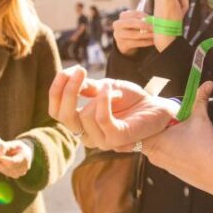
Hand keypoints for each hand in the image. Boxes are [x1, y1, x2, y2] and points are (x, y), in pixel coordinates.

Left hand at [0, 140, 32, 178]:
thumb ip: (4, 147)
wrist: (26, 153)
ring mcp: (20, 174)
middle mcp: (23, 168)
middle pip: (7, 169)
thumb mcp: (12, 143)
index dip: (3, 160)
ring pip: (4, 171)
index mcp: (25, 158)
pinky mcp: (15, 176)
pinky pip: (4, 172)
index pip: (12, 162)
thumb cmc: (18, 147)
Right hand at [48, 67, 175, 150]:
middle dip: (68, 91)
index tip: (64, 71)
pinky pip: (101, 118)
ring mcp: (102, 141)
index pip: (55, 111)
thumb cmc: (131, 100)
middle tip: (80, 71)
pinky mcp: (117, 139)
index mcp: (81, 124)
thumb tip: (66, 74)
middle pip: (63, 116)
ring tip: (116, 91)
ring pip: (84, 115)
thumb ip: (86, 86)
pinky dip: (105, 100)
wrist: (157, 109)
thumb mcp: (104, 88)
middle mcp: (88, 136)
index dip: (55, 91)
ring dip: (100, 95)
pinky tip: (115, 93)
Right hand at [112, 10, 153, 55]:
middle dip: (145, 25)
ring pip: (134, 34)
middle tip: (155, 27)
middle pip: (132, 22)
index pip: (134, 13)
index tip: (154, 19)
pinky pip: (136, 43)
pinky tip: (153, 42)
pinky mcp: (122, 44)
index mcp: (123, 16)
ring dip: (147, 35)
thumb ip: (144, 20)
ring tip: (155, 35)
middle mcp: (118, 24)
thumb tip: (156, 20)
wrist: (125, 42)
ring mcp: (119, 35)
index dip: (145, 16)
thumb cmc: (135, 28)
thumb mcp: (137, 22)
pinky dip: (146, 42)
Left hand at [142, 82, 212, 199]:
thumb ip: (200, 99)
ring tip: (179, 130)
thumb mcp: (201, 119)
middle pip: (145, 137)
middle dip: (155, 127)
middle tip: (167, 119)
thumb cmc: (206, 150)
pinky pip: (164, 156)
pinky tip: (186, 144)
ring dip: (163, 138)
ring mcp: (162, 164)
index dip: (140, 122)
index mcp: (154, 140)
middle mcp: (154, 154)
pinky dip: (171, 149)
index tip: (146, 115)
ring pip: (155, 147)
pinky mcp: (172, 171)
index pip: (135, 131)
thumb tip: (206, 85)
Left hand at [152, 0, 203, 51]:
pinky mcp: (169, 7)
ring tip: (180, 14)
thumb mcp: (169, 2)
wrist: (167, 34)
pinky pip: (180, 5)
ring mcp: (166, 0)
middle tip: (183, 10)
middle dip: (185, 1)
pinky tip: (179, 15)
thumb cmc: (169, 18)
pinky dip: (182, 9)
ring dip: (184, 6)